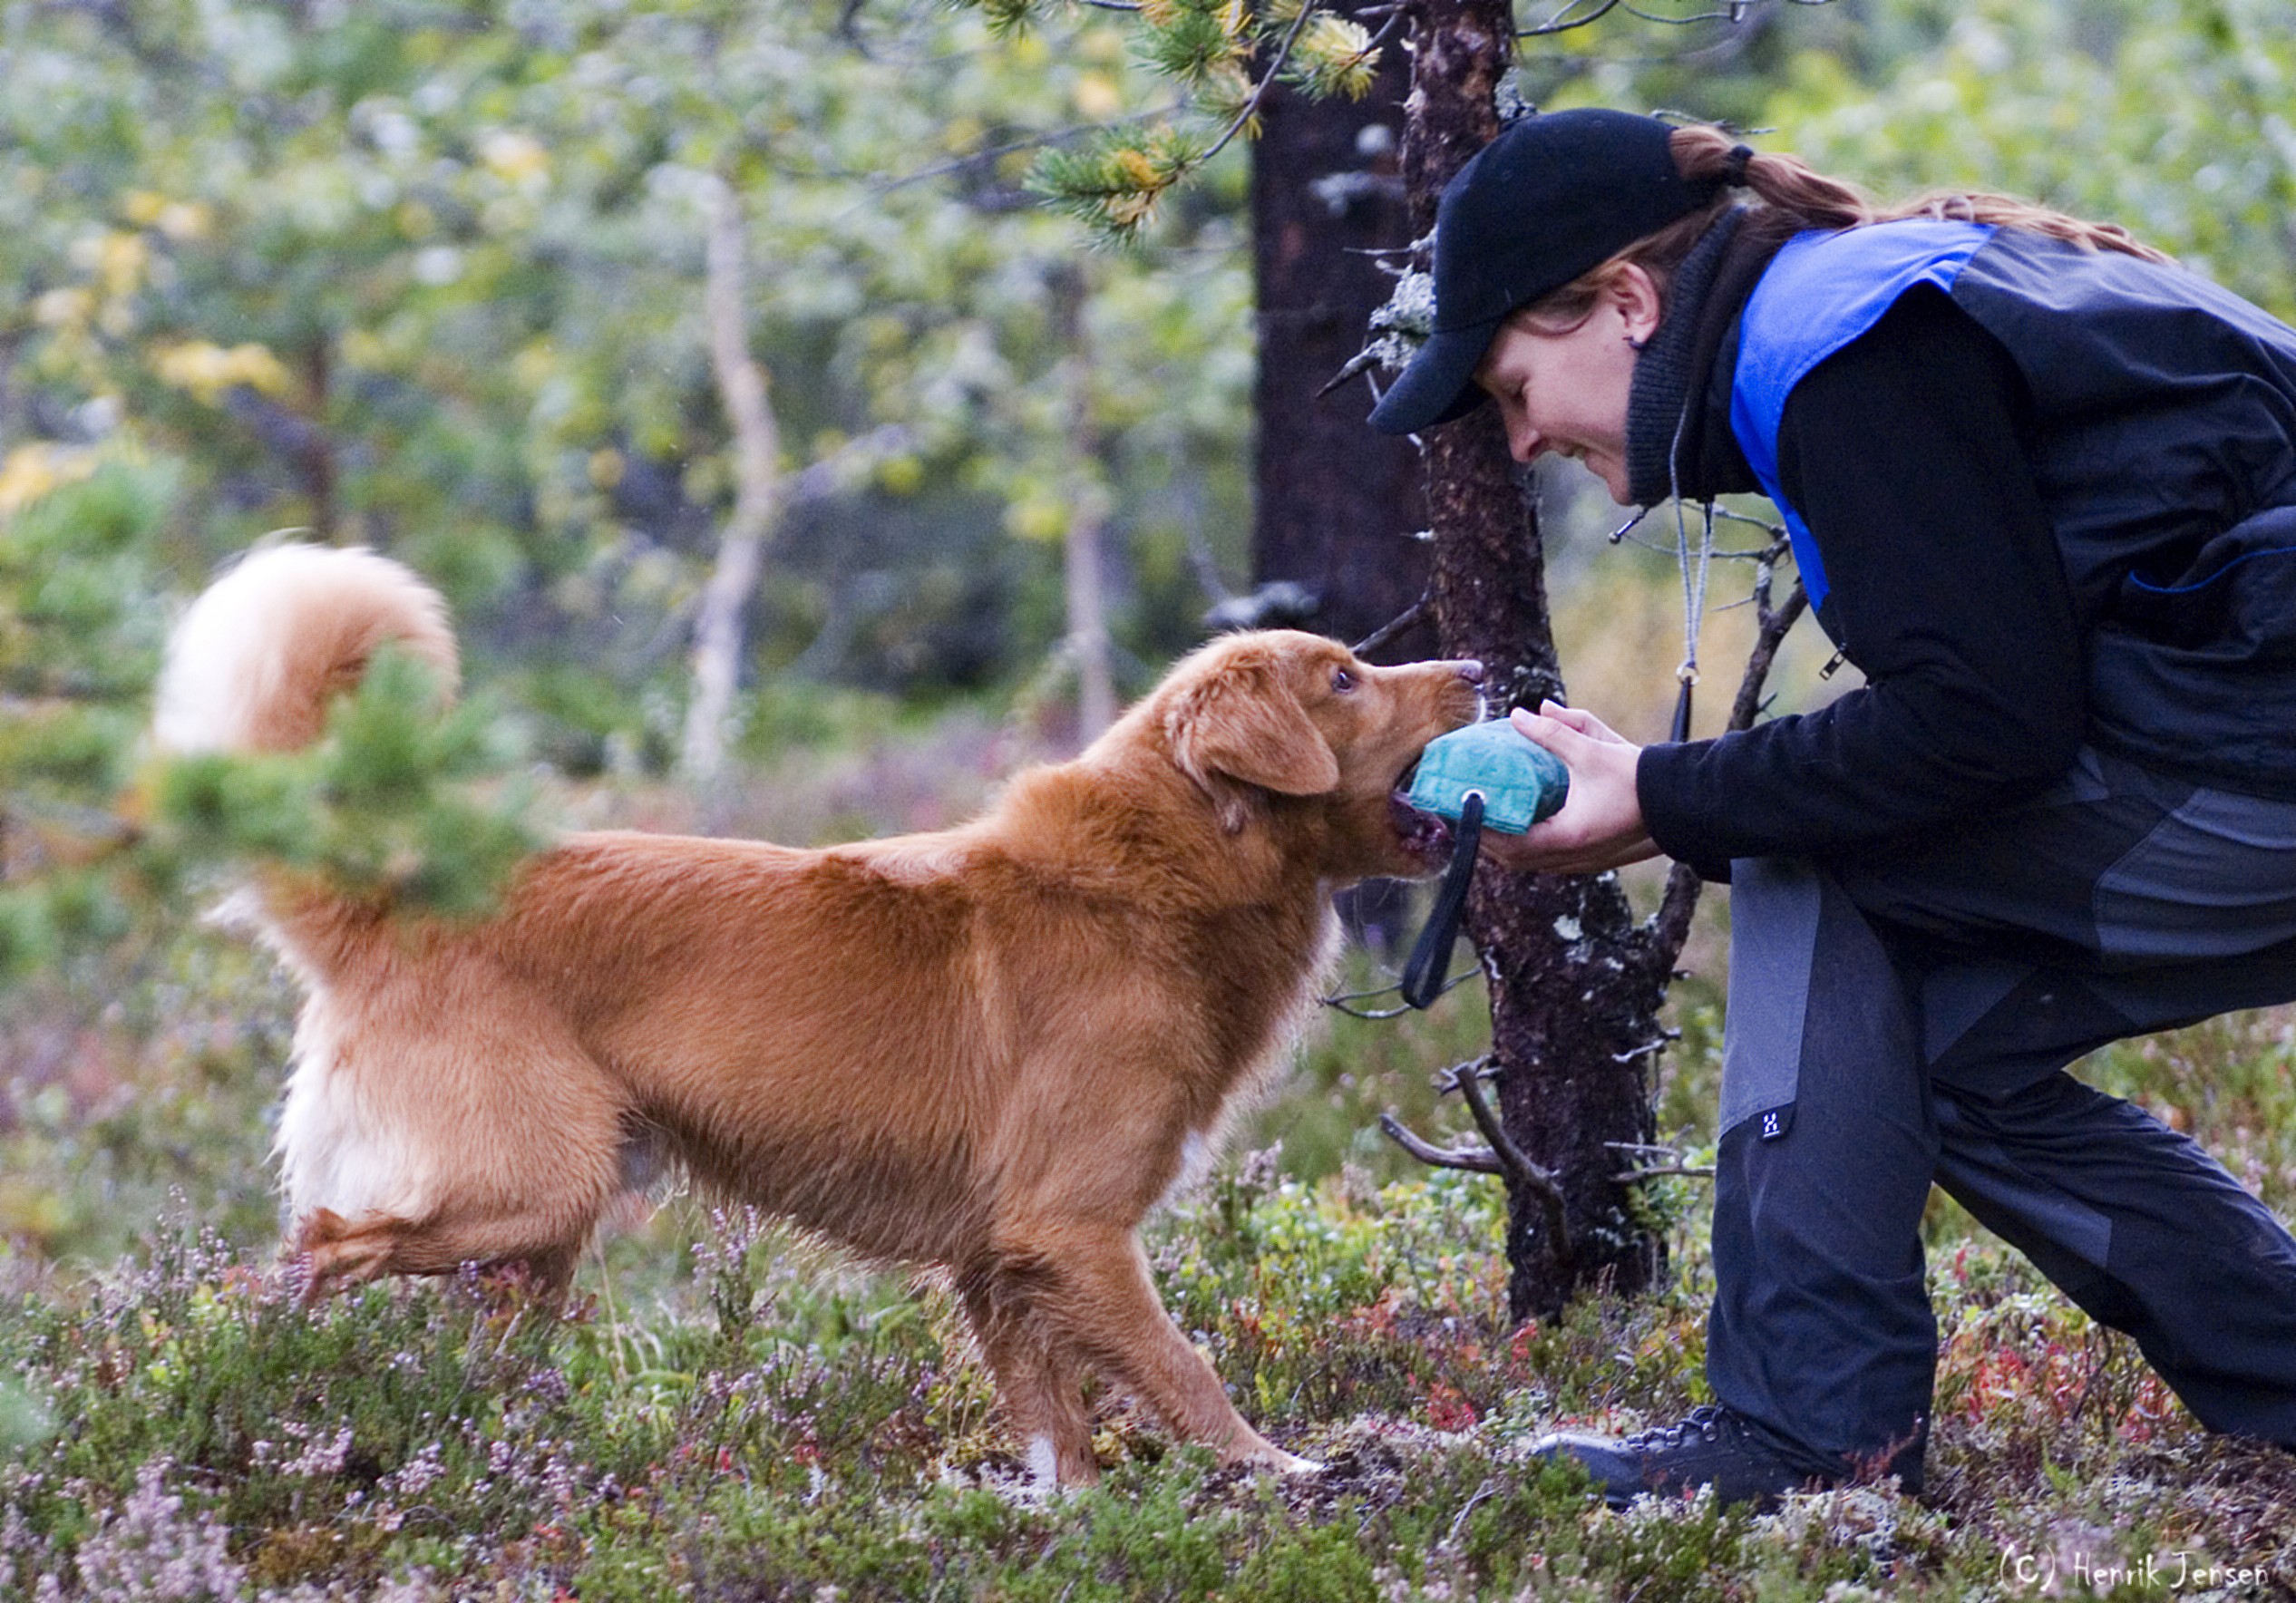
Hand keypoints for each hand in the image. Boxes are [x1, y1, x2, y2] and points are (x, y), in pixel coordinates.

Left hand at [1477, 700, 1661, 874]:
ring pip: (1529, 863)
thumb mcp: (1593, 748)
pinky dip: (1527, 846)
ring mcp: (1581, 863)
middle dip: (1486, 839)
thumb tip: (1523, 713)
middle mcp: (1571, 857)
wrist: (1682, 800)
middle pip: (1513, 860)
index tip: (1459, 809)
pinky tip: (1518, 824)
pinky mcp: (1591, 859)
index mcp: (1567, 836)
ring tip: (1485, 819)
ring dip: (1505, 845)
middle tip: (1464, 814)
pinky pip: (1547, 860)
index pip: (1508, 843)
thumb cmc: (1639, 777)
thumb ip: (1556, 731)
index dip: (1480, 828)